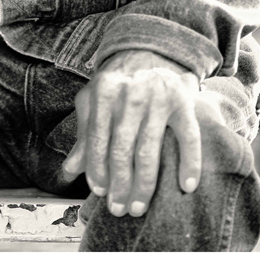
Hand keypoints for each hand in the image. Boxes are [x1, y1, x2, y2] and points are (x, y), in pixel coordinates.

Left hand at [61, 49, 202, 217]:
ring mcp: (159, 97)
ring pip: (151, 149)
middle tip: (119, 209)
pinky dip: (189, 164)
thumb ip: (84, 134)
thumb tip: (70, 170)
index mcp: (104, 91)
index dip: (97, 168)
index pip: (98, 137)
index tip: (99, 192)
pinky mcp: (184, 102)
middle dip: (120, 183)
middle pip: (123, 148)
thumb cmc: (117, 83)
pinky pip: (189, 138)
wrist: (150, 51)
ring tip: (139, 206)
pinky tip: (186, 186)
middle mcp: (131, 93)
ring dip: (145, 184)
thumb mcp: (94, 100)